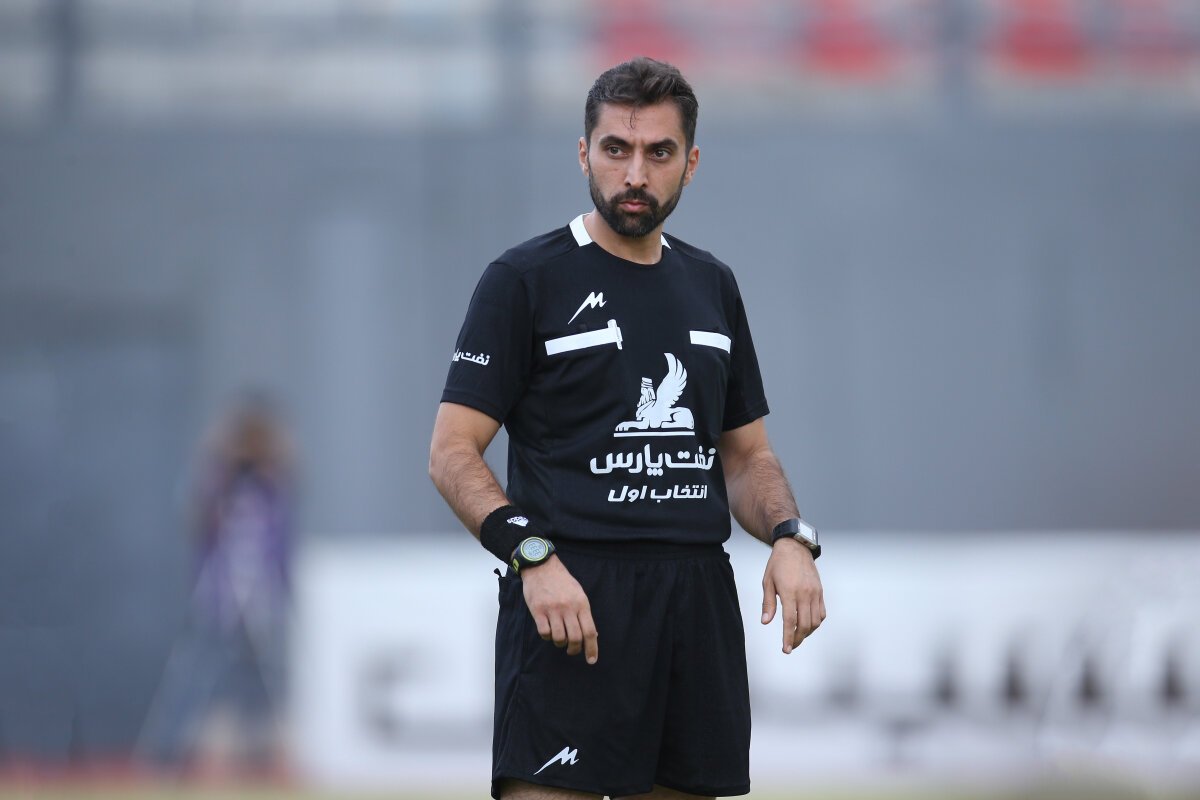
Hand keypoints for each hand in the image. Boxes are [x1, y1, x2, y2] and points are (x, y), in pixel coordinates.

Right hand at [521, 555, 598, 663]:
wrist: (542, 567)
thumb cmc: (562, 581)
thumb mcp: (578, 593)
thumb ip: (584, 613)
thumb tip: (592, 634)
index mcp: (581, 604)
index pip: (589, 631)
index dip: (592, 648)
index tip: (591, 660)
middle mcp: (568, 608)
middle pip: (575, 638)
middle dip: (574, 649)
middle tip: (571, 650)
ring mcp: (553, 609)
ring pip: (559, 637)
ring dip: (559, 643)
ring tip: (559, 639)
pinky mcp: (538, 610)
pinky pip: (544, 632)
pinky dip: (546, 636)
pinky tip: (547, 631)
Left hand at [761, 538, 825, 652]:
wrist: (795, 547)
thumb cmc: (778, 564)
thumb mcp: (767, 582)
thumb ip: (767, 603)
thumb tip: (765, 621)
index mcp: (789, 591)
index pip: (790, 621)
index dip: (788, 637)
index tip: (785, 649)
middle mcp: (805, 593)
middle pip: (805, 624)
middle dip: (797, 639)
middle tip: (790, 647)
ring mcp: (815, 593)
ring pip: (816, 621)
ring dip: (807, 633)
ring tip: (797, 637)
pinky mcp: (820, 592)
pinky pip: (822, 613)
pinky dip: (816, 623)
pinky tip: (808, 625)